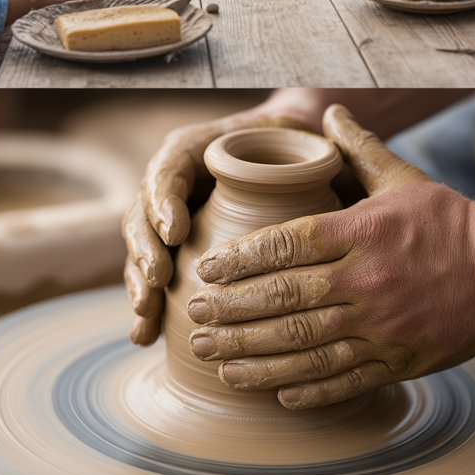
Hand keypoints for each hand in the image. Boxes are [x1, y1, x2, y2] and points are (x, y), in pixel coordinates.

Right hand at [122, 108, 312, 345]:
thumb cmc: (298, 149)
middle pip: (144, 212)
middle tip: (158, 279)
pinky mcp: (176, 250)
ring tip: (146, 313)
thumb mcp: (303, 140)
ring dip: (140, 282)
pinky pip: (153, 277)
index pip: (169, 169)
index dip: (166, 200)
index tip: (177, 230)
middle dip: (146, 248)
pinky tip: (145, 336)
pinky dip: (147, 308)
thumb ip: (310, 144)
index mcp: (197, 149)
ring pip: (142, 248)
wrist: (291, 162)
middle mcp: (175, 182)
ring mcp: (170, 216)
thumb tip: (335, 137)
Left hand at [185, 105, 474, 408]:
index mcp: (361, 232)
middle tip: (194, 317)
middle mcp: (365, 281)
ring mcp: (381, 327)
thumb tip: (328, 112)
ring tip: (215, 360)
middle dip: (232, 311)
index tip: (207, 267)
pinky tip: (274, 395)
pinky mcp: (398, 361)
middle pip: (284, 299)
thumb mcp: (402, 178)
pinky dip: (307, 390)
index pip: (286, 243)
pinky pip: (344, 379)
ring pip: (304, 346)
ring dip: (254, 356)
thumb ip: (359, 149)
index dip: (240, 258)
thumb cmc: (449, 221)